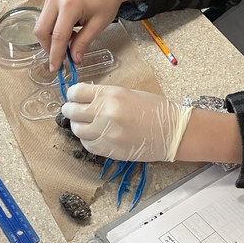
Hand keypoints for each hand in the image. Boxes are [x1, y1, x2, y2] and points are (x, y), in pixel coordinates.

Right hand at [35, 0, 146, 70]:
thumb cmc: (106, 0)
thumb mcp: (98, 25)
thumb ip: (83, 42)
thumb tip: (74, 59)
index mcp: (70, 5)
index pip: (57, 36)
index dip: (56, 55)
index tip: (55, 68)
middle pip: (41, 31)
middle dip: (49, 48)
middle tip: (62, 57)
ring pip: (41, 26)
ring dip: (51, 38)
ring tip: (71, 39)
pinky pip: (44, 19)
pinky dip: (52, 30)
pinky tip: (68, 31)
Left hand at [61, 85, 192, 162]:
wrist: (172, 131)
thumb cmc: (155, 109)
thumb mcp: (128, 93)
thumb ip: (105, 95)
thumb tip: (85, 98)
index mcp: (111, 94)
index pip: (76, 92)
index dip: (72, 95)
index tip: (73, 97)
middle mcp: (105, 113)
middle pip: (72, 112)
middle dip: (70, 110)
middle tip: (73, 111)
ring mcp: (106, 133)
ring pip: (77, 130)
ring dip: (79, 126)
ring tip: (87, 124)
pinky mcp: (109, 150)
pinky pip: (87, 145)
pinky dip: (88, 140)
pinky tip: (96, 135)